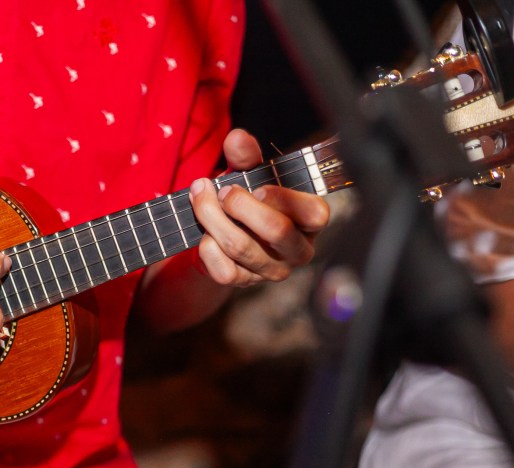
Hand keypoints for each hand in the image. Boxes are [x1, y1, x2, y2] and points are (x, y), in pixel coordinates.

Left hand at [190, 128, 329, 286]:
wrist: (227, 234)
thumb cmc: (250, 200)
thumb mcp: (251, 174)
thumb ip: (247, 156)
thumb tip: (237, 138)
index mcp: (311, 220)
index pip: (314, 214)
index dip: (284, 199)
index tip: (258, 188)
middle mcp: (298, 249)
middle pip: (276, 230)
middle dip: (241, 206)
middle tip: (222, 190)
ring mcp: (273, 270)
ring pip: (242, 248)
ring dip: (213, 219)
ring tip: (200, 197)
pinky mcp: (247, 283)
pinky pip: (225, 272)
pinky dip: (208, 250)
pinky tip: (204, 234)